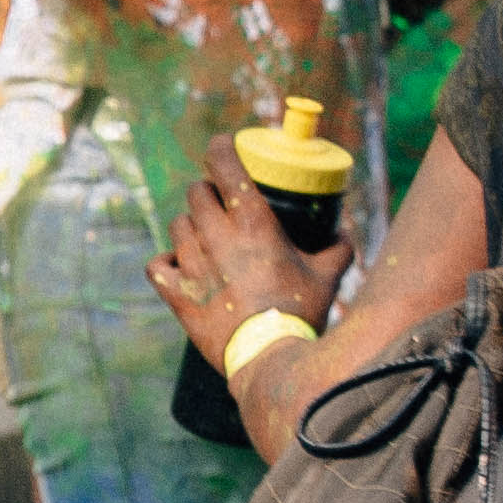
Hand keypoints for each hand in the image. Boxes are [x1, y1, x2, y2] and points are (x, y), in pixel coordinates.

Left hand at [148, 141, 351, 363]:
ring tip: (205, 238)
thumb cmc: (300, 314)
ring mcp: (193, 264)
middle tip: (220, 203)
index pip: (224, 164)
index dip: (220, 148)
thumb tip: (345, 236)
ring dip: (190, 226)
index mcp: (253, 223)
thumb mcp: (328, 277)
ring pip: (177, 224)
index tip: (222, 145)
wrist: (270, 357)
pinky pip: (157, 264)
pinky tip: (180, 267)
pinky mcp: (178, 293)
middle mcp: (217, 236)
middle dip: (207, 191)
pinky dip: (166, 262)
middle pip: (196, 191)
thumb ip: (338, 249)